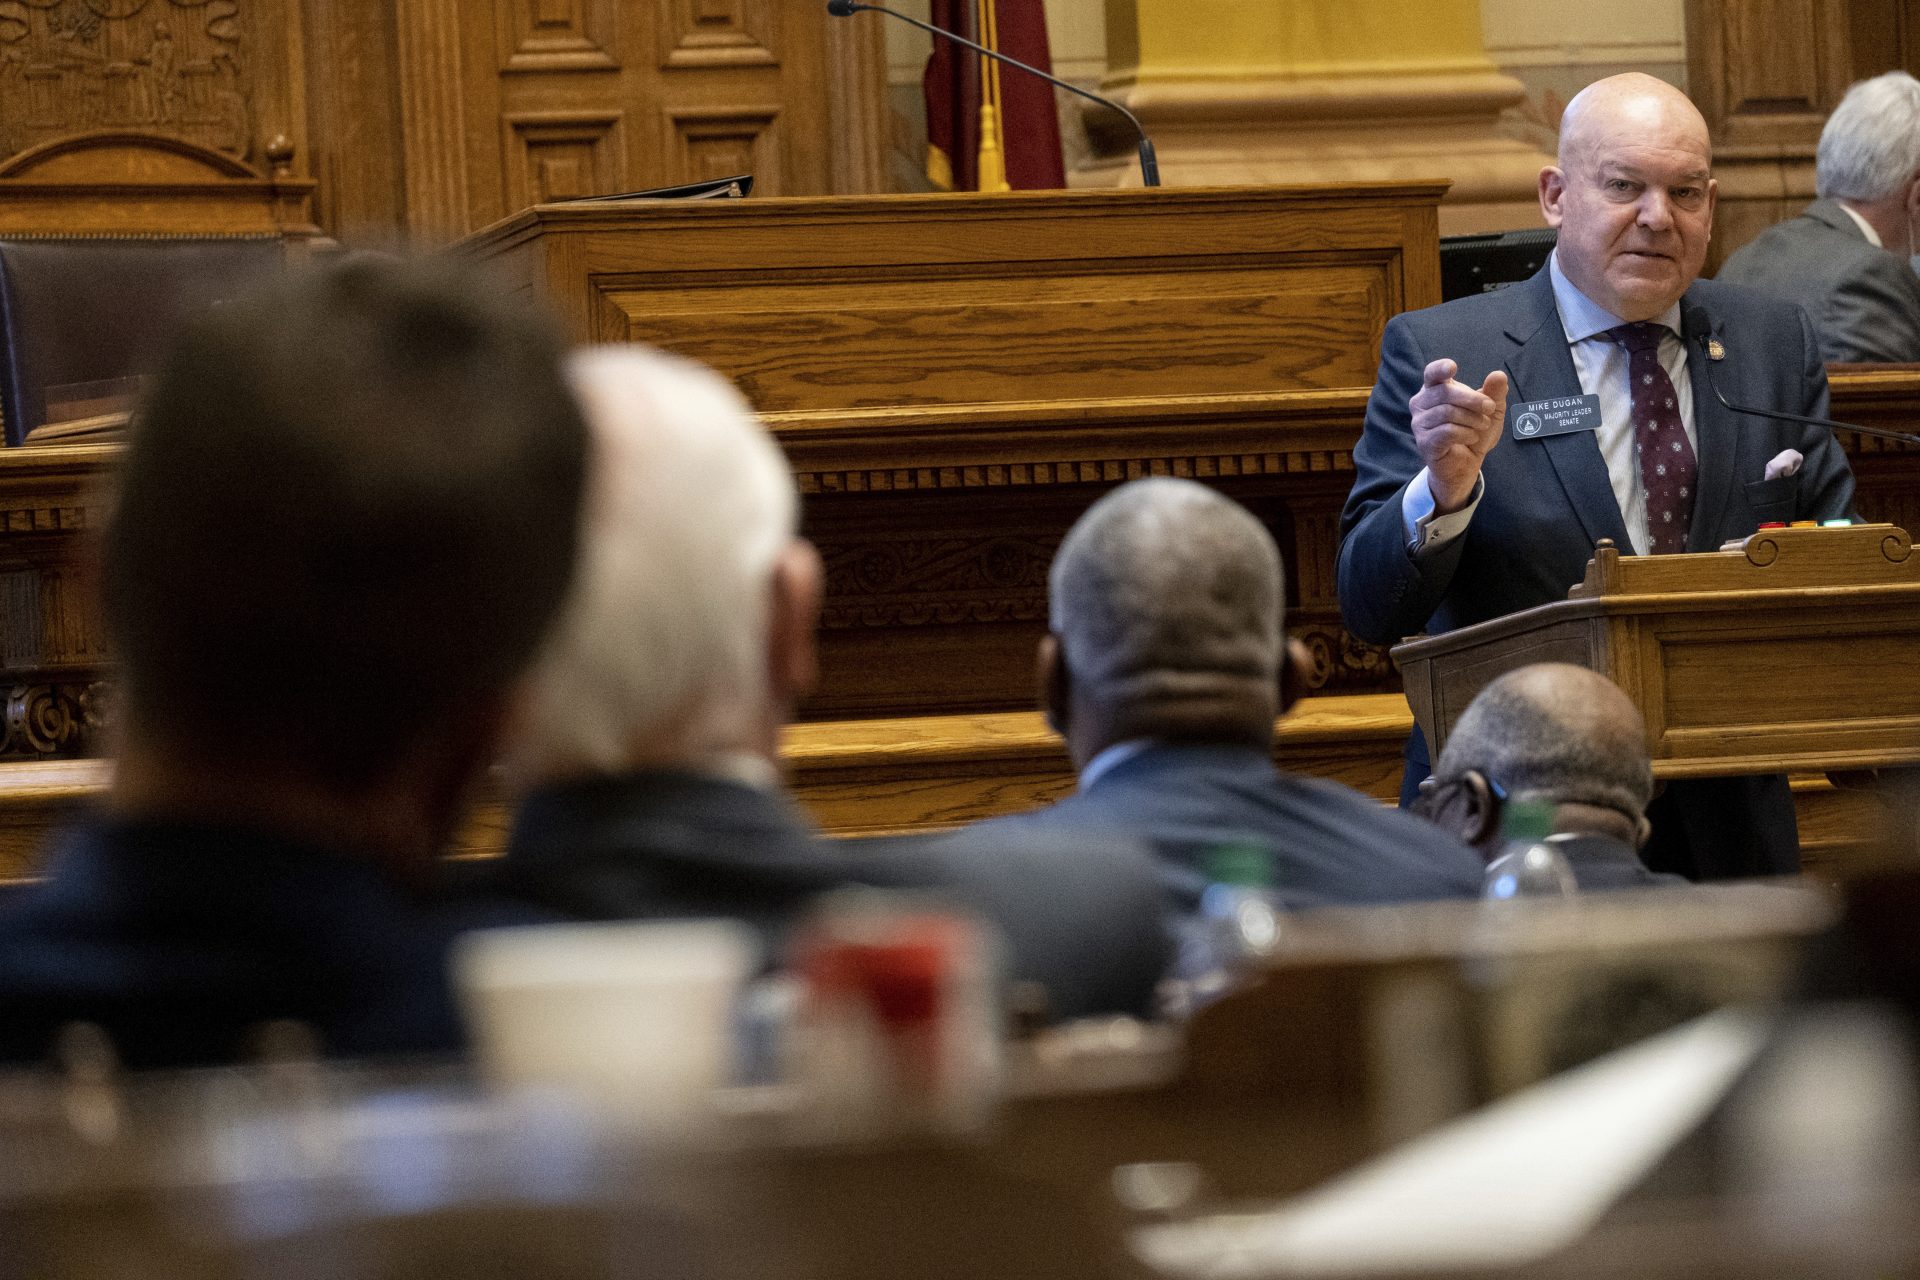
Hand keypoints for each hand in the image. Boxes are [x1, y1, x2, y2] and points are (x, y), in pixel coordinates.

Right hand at [1410, 359, 1508, 512]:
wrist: (1466, 463)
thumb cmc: (1473, 430)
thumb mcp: (1490, 410)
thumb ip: (1494, 392)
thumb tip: (1498, 375)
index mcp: (1434, 389)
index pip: (1432, 374)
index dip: (1440, 369)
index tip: (1453, 368)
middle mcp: (1421, 404)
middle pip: (1444, 392)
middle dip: (1473, 400)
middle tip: (1489, 408)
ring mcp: (1419, 424)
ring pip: (1447, 412)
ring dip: (1472, 419)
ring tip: (1482, 425)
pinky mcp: (1424, 442)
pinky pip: (1446, 432)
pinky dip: (1466, 434)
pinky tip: (1472, 437)